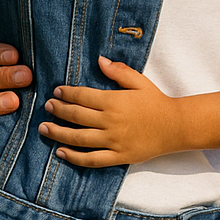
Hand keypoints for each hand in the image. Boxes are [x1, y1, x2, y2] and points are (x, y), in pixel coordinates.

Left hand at [39, 57, 182, 166]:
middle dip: (59, 111)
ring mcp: (113, 141)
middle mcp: (110, 122)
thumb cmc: (156, 102)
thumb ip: (119, 71)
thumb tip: (99, 60)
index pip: (83, 96)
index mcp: (114, 101)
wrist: (175, 127)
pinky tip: (60, 153)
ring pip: (79, 139)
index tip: (56, 91)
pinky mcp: (118, 157)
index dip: (67, 93)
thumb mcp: (140, 82)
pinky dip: (74, 158)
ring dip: (58, 133)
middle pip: (77, 116)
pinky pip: (91, 159)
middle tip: (47, 107)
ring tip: (44, 128)